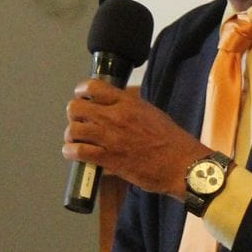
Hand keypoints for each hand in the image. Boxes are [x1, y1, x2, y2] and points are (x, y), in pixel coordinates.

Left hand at [61, 78, 209, 195]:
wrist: (180, 164)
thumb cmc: (171, 139)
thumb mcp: (151, 113)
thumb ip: (131, 107)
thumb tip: (115, 106)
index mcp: (128, 102)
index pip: (93, 87)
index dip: (81, 91)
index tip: (82, 97)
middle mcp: (115, 116)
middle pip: (76, 107)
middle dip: (74, 114)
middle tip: (80, 122)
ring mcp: (109, 137)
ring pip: (73, 129)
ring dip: (72, 135)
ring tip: (77, 140)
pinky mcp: (107, 158)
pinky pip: (77, 152)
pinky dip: (71, 152)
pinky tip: (74, 153)